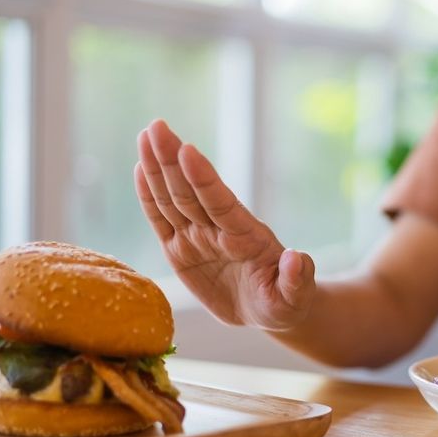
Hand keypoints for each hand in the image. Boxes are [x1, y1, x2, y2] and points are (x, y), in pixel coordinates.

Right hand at [134, 119, 315, 329]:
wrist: (270, 308)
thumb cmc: (285, 302)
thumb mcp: (295, 297)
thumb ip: (297, 279)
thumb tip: (297, 259)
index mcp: (246, 238)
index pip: (222, 204)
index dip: (204, 179)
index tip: (189, 150)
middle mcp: (219, 230)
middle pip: (191, 192)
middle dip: (172, 161)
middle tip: (157, 127)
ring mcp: (199, 237)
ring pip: (173, 199)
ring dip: (158, 168)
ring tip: (147, 136)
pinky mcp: (181, 249)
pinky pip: (162, 220)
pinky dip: (149, 196)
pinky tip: (140, 169)